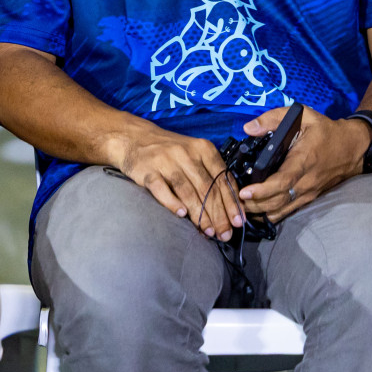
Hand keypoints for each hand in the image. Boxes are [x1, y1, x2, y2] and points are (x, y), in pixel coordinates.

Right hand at [108, 122, 244, 240]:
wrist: (133, 138)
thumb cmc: (168, 151)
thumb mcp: (194, 154)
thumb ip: (211, 174)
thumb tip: (231, 207)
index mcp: (203, 149)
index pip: (222, 179)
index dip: (231, 203)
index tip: (238, 222)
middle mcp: (186, 153)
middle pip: (207, 188)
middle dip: (219, 214)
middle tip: (224, 233)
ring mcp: (165, 161)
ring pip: (187, 191)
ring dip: (200, 214)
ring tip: (208, 231)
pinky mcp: (147, 170)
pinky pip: (161, 189)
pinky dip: (172, 203)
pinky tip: (181, 215)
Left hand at [238, 105, 370, 221]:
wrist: (354, 146)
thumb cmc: (326, 130)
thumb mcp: (303, 115)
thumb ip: (273, 119)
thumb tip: (248, 129)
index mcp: (304, 160)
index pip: (282, 181)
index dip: (263, 190)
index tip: (244, 192)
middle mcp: (307, 181)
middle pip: (279, 200)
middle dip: (255, 204)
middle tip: (235, 202)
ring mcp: (310, 192)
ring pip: (284, 209)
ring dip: (262, 212)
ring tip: (241, 209)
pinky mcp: (311, 197)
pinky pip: (291, 210)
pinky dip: (274, 213)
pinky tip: (258, 212)